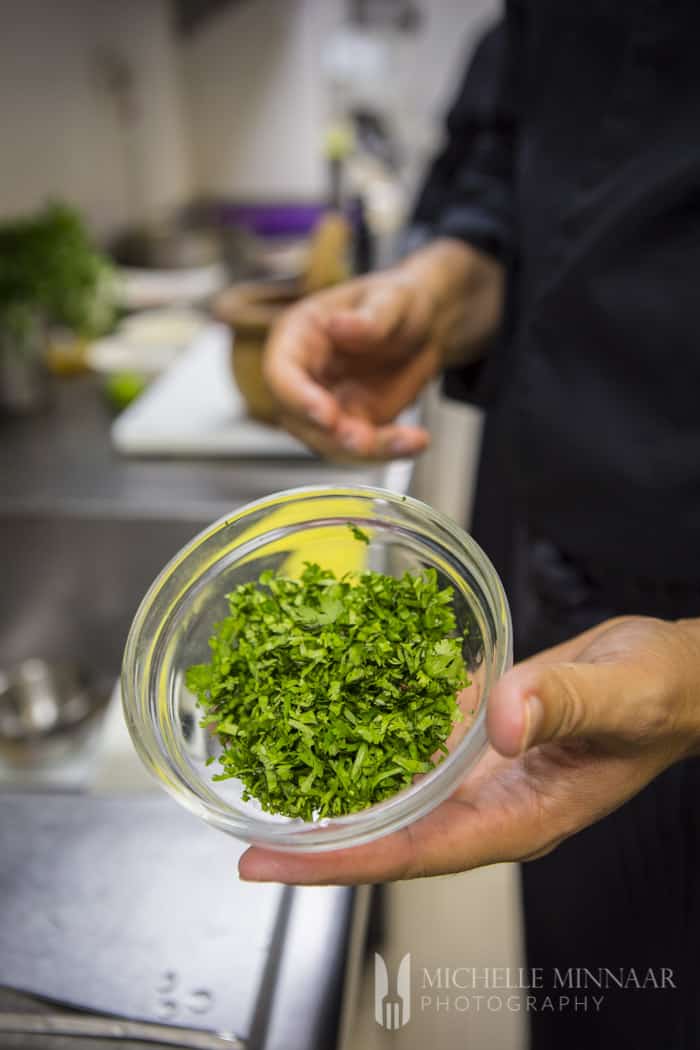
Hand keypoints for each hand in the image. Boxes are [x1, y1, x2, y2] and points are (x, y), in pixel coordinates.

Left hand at [239, 616, 699, 882]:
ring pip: (396, 790)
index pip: (415, 852)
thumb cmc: (662, 694)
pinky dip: (372, 730)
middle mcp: (488, 801)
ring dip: (336, 788)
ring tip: (271, 780)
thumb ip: (564, 704)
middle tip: (247, 835)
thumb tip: (504, 721)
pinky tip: (332, 713)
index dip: (342, 862)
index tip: (274, 864)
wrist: (675, 674)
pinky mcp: (478, 733)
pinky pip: (416, 740)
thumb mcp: (622, 693)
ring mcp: (481, 770)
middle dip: (318, 840)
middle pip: (390, 833)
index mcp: (520, 815)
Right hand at [262, 239, 502, 460]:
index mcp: (300, 336)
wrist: (427, 325)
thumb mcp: (394, 298)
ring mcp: (328, 404)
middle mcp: (306, 376)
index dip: (296, 397)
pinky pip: (364, 448)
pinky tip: (416, 441)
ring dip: (366, 450)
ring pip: (332, 443)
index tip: (325, 414)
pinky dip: (391, 451)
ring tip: (408, 440)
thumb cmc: (400, 301)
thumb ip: (371, 316)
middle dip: (332, 436)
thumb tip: (336, 327)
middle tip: (365, 441)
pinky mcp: (354, 424)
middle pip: (300, 420)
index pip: (280, 372)